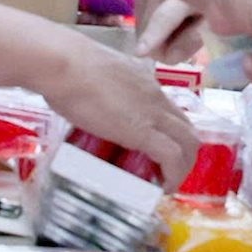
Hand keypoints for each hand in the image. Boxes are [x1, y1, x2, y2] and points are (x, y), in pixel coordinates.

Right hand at [35, 36, 198, 183]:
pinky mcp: (144, 132)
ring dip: (182, 166)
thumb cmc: (64, 66)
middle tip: (164, 171)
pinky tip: (162, 186)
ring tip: (165, 183)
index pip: (169, 111)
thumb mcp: (93, 75)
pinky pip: (172, 157)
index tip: (156, 151)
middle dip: (183, 154)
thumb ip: (97, 88)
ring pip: (188, 142)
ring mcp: (153, 113)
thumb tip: (82, 99)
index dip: (169, 134)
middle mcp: (155, 96)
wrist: (62, 64)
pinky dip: (173, 175)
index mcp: (143, 82)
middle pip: (186, 128)